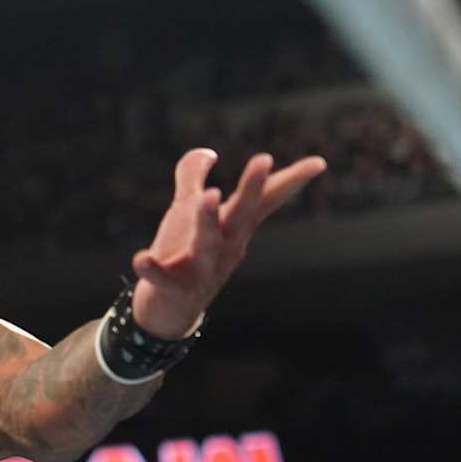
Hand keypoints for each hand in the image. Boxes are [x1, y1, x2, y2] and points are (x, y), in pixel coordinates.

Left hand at [130, 148, 326, 335]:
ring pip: (208, 244)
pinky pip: (164, 279)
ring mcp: (202, 269)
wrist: (167, 309)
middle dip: (252, 189)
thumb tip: (206, 152)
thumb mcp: (186, 212)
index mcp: (232, 228)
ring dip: (208, 220)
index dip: (288, 181)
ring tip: (208, 195)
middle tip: (263, 159)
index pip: (264, 202)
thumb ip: (192, 179)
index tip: (319, 162)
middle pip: (241, 215)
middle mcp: (224, 247)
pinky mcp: (175, 288)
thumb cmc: (183, 254)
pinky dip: (153, 269)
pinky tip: (141, 257)